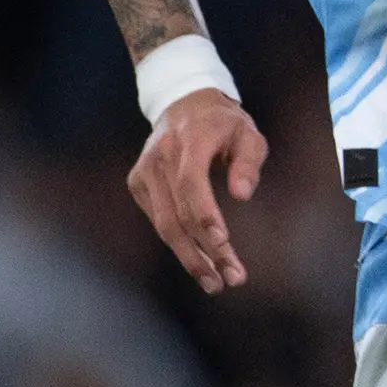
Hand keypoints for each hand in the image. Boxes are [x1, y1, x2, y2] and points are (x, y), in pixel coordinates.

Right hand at [130, 89, 267, 292]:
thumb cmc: (224, 124)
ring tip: (216, 283)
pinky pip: (159, 221)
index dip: (205, 215)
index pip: (191, 182)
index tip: (225, 243)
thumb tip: (242, 196)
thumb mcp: (248, 133)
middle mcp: (161, 156)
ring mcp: (145, 171)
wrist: (183, 104)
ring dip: (191, 257)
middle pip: (177, 214)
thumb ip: (249, 162)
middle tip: (229, 280)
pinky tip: (201, 263)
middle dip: (203, 252)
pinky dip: (179, 245)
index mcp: (190, 139)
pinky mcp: (138, 183)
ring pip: (165, 225)